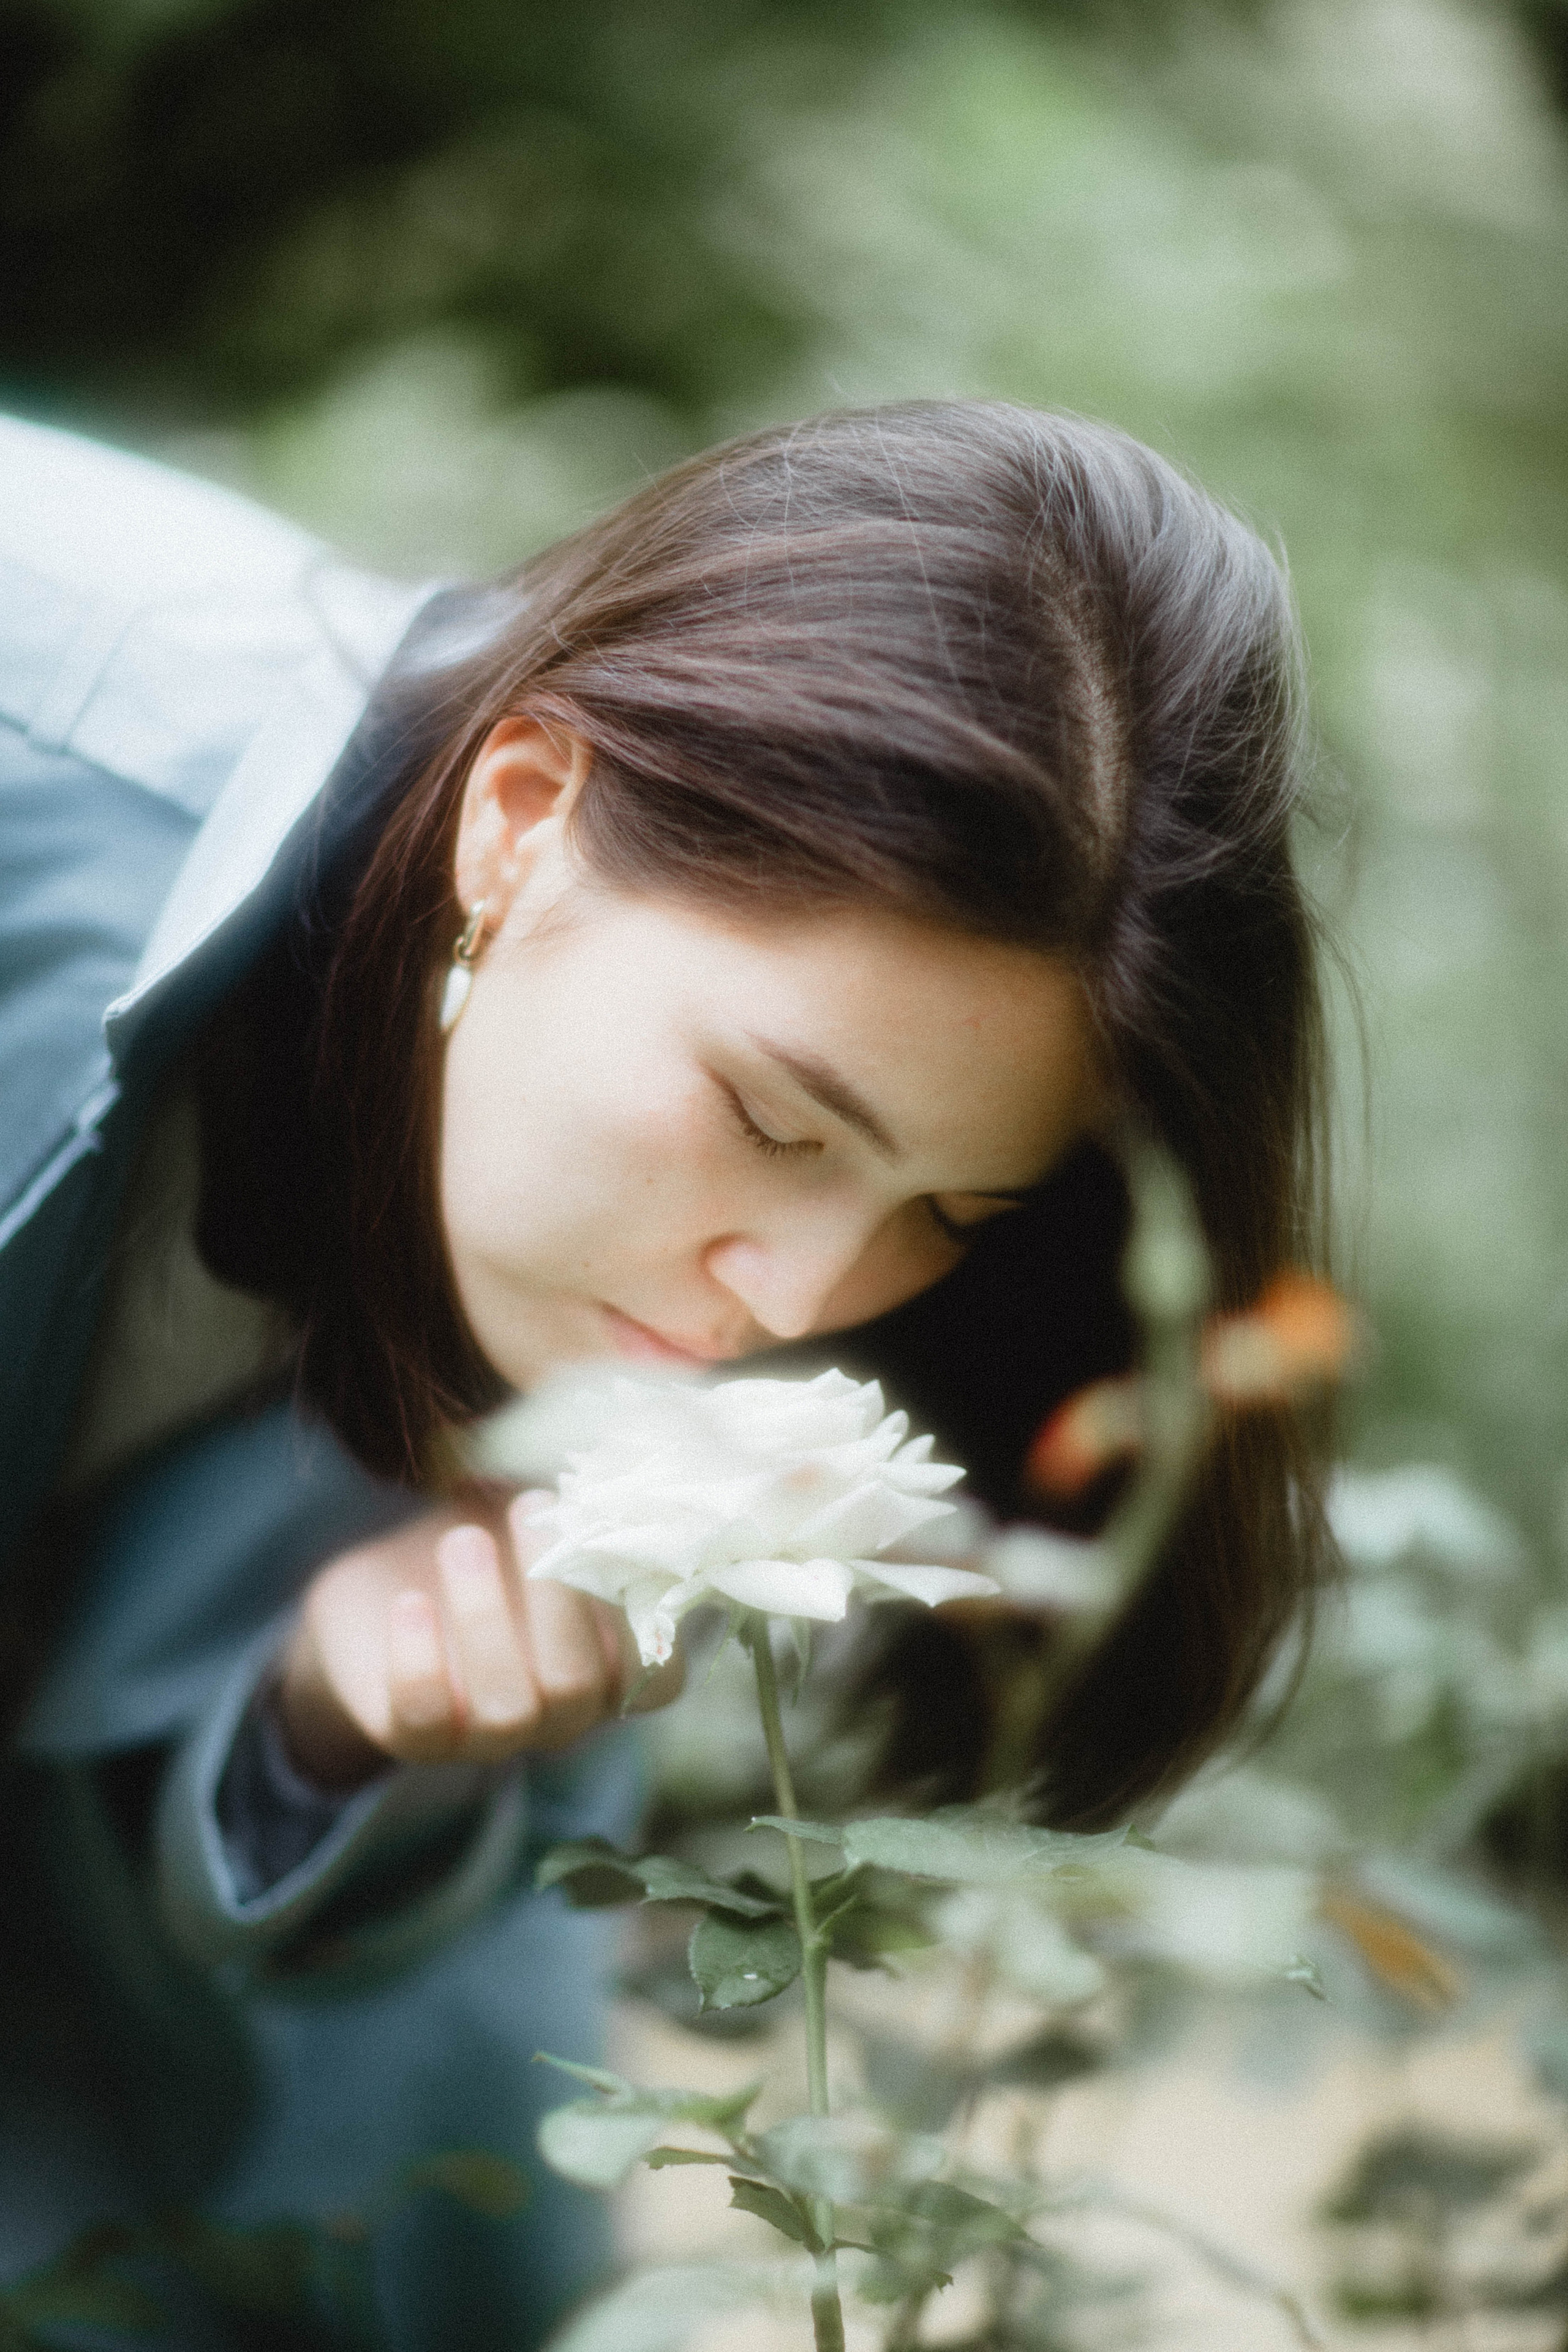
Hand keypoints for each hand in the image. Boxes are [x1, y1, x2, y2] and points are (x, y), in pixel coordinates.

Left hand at [276, 1492, 681, 1787]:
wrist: (387, 1586)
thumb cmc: (488, 1540)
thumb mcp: (533, 1513)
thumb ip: (579, 1499)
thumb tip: (621, 1436)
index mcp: (607, 1669)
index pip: (658, 1679)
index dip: (649, 1621)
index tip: (618, 1534)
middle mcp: (559, 1715)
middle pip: (577, 1685)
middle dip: (554, 1593)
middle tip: (527, 1504)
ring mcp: (488, 1733)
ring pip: (507, 1706)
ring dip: (485, 1617)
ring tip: (462, 1540)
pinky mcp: (415, 1735)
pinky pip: (423, 1717)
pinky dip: (419, 1658)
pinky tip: (410, 1601)